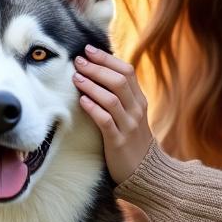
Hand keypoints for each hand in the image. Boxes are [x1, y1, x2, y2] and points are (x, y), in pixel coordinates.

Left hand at [73, 44, 154, 183]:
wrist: (145, 171)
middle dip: (97, 68)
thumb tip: (96, 71)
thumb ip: (119, 95)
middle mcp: (136, 110)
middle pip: (118, 81)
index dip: (106, 58)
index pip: (127, 71)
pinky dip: (93, 108)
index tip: (88, 50)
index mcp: (139, 100)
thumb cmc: (130, 139)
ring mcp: (129, 126)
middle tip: (78, 61)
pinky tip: (82, 101)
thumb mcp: (130, 114)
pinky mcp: (118, 142)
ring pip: (112, 99)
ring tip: (76, 78)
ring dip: (92, 86)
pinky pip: (106, 121)